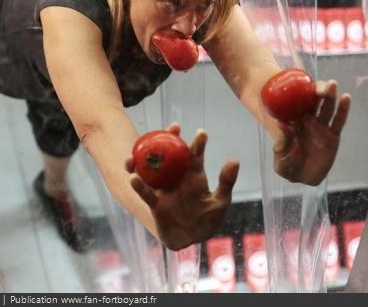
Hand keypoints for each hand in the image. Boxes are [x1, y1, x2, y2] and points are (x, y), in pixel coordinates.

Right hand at [126, 123, 239, 250]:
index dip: (197, 143)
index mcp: (194, 176)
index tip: (201, 132)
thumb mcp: (220, 201)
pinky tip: (133, 177)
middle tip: (172, 127)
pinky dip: (138, 185)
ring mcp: (165, 189)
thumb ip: (226, 182)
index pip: (195, 156)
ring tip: (140, 146)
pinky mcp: (156, 204)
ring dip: (144, 158)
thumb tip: (234, 160)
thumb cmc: (208, 220)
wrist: (192, 240)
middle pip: (170, 155)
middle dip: (169, 139)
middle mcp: (177, 178)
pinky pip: (145, 192)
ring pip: (151, 169)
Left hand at [272, 79, 350, 185]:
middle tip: (319, 81)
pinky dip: (343, 110)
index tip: (300, 84)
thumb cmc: (286, 164)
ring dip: (330, 97)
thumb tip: (283, 124)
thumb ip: (283, 140)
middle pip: (314, 103)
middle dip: (317, 91)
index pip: (296, 104)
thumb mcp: (281, 153)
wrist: (300, 178)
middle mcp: (308, 121)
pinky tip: (346, 98)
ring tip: (333, 85)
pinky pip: (338, 122)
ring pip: (327, 109)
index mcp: (293, 122)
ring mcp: (321, 127)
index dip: (299, 93)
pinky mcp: (332, 136)